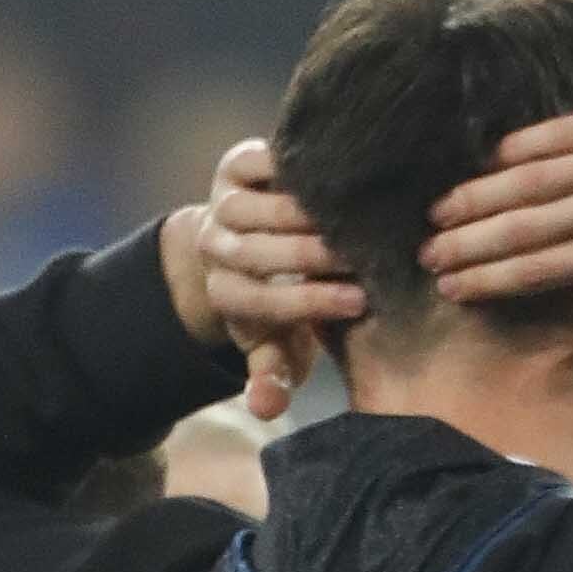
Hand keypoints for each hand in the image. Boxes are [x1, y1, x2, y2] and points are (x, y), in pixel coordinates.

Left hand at [187, 138, 363, 420]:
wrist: (247, 240)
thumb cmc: (277, 303)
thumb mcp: (277, 345)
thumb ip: (274, 375)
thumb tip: (266, 409)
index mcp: (223, 296)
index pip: (264, 301)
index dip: (313, 303)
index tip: (359, 302)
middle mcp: (213, 248)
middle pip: (259, 254)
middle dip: (312, 257)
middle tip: (359, 257)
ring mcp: (220, 202)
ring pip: (260, 207)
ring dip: (307, 213)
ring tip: (352, 218)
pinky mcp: (233, 165)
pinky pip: (263, 162)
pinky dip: (298, 169)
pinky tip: (337, 179)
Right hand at [420, 65, 572, 367]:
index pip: (549, 267)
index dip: (496, 279)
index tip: (454, 288)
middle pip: (530, 225)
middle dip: (473, 244)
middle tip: (427, 256)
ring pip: (538, 177)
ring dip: (484, 194)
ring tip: (441, 211)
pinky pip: (566, 130)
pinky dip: (525, 145)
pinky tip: (490, 159)